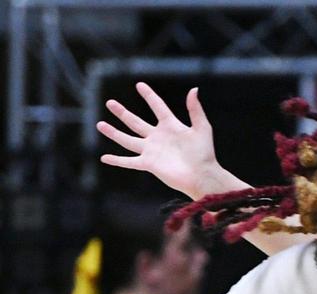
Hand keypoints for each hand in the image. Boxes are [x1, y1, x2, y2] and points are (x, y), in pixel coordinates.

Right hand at [98, 81, 234, 199]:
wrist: (202, 176)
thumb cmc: (205, 154)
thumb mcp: (202, 128)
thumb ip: (195, 109)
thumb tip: (194, 89)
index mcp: (171, 126)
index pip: (157, 107)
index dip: (149, 96)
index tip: (139, 85)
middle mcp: (158, 137)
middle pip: (135, 122)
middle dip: (122, 113)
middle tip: (110, 102)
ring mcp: (152, 151)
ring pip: (127, 140)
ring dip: (113, 132)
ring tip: (100, 124)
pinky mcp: (148, 164)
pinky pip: (129, 162)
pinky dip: (116, 160)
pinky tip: (104, 157)